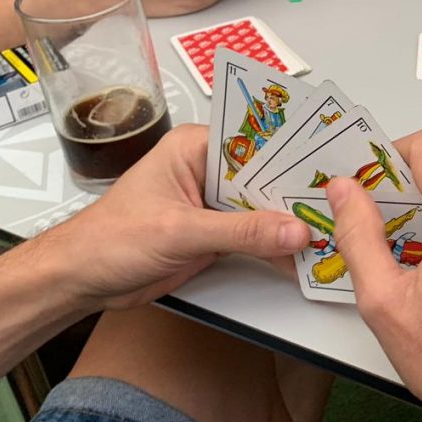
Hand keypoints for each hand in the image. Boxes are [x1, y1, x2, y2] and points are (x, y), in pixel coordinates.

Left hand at [42, 124, 309, 311]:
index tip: (327, 164)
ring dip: (291, 221)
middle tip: (339, 202)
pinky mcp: (216, 234)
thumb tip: (293, 231)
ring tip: (332, 229)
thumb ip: (240, 232)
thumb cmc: (110, 239)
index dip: (292, 152)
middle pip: (266, 176)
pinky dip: (277, 247)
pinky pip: (256, 236)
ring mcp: (213, 204)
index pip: (254, 141)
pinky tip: (303, 255)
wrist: (82, 280)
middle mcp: (208, 171)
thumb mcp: (180, 230)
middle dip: (297, 191)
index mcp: (195, 148)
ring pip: (265, 207)